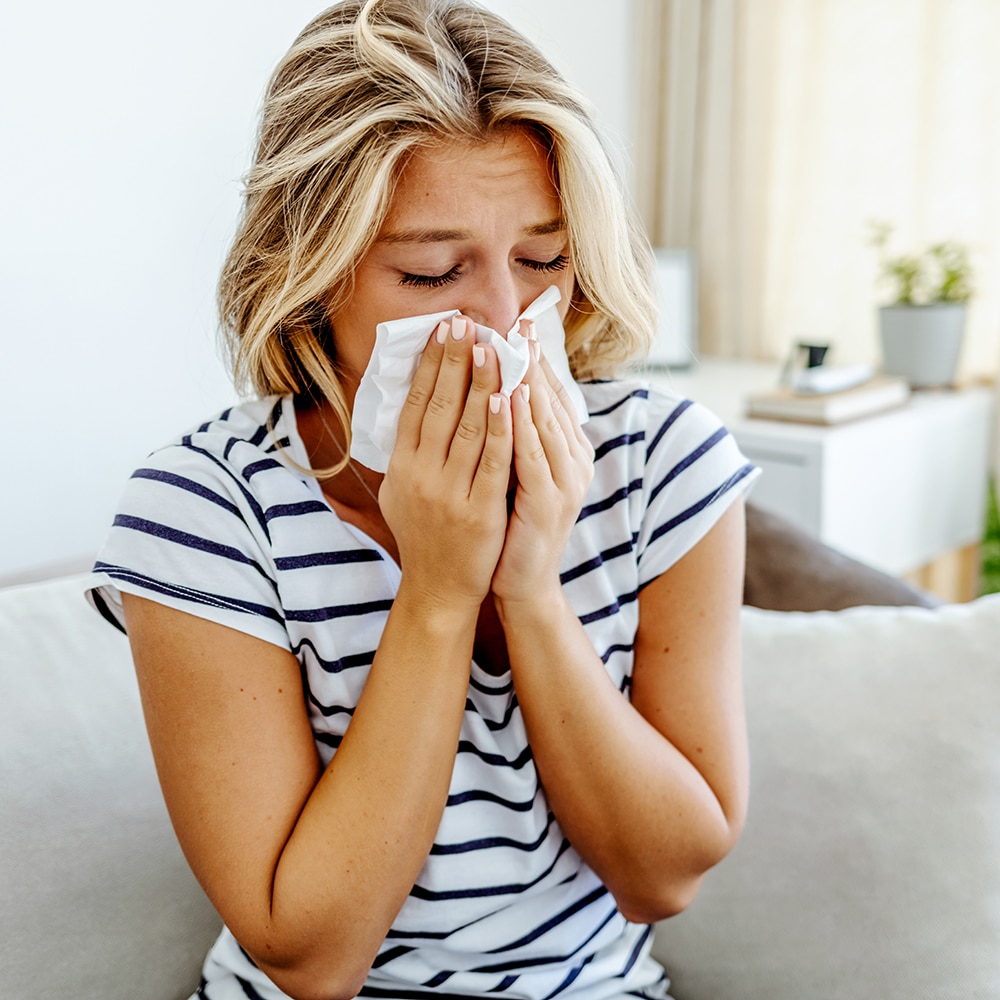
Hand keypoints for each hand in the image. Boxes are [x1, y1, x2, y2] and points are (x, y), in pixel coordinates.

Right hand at [378, 316, 513, 611]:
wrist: (438, 589)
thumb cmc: (423, 535)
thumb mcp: (400, 492)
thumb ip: (406, 452)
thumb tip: (411, 406)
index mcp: (400, 466)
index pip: (414, 404)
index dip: (428, 364)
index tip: (441, 331)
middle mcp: (418, 475)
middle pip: (437, 406)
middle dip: (453, 361)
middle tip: (464, 323)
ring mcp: (448, 493)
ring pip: (465, 427)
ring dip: (478, 383)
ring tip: (489, 347)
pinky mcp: (479, 511)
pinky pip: (491, 462)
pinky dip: (498, 428)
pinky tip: (506, 397)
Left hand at [491, 322, 593, 605]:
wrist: (521, 582)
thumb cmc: (512, 524)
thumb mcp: (516, 472)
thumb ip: (515, 435)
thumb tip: (497, 389)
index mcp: (567, 451)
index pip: (551, 395)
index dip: (535, 359)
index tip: (517, 324)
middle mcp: (573, 460)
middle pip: (552, 399)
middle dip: (532, 359)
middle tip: (515, 321)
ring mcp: (566, 481)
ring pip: (545, 420)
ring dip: (526, 381)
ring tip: (509, 345)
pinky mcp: (549, 502)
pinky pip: (534, 454)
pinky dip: (521, 423)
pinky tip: (507, 396)